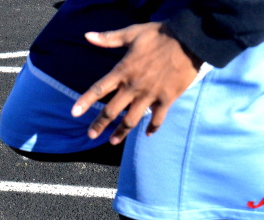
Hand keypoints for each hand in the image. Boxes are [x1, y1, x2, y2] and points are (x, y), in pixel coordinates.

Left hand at [71, 22, 201, 143]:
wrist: (189, 40)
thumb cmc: (160, 34)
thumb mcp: (132, 33)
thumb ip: (109, 38)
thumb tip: (87, 35)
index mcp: (123, 70)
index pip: (99, 89)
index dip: (85, 101)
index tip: (74, 113)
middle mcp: (133, 86)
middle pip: (112, 111)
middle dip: (99, 124)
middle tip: (91, 135)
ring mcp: (150, 95)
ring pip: (132, 120)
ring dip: (121, 132)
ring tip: (112, 141)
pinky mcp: (166, 99)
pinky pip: (158, 119)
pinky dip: (152, 128)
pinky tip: (147, 134)